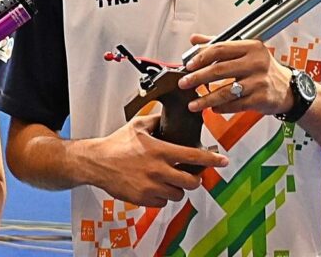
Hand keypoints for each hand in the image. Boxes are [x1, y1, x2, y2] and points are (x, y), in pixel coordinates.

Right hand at [90, 113, 228, 206]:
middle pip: (191, 182)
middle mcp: (158, 170)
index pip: (193, 156)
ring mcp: (151, 187)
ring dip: (177, 188)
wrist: (97, 162)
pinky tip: (156, 187)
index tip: (223, 161)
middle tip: (191, 175)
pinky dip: (163, 197)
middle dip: (195, 179)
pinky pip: (162, 203)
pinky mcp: (143, 199)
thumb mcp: (137, 125)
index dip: (212, 159)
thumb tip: (167, 116)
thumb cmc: (116, 144)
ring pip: (178, 194)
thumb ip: (156, 120)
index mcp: (160, 151)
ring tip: (169, 181)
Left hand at [178, 34, 293, 115]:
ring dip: (205, 99)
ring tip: (193, 104)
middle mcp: (256, 62)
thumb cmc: (263, 68)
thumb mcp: (245, 51)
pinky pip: (235, 105)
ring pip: (225, 91)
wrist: (288, 88)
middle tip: (184, 83)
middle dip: (197, 78)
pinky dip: (221, 108)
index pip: (220, 49)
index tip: (188, 65)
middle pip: (219, 70)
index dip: (201, 57)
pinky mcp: (261, 99)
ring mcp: (259, 81)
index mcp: (250, 47)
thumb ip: (219, 45)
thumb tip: (195, 39)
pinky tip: (212, 108)